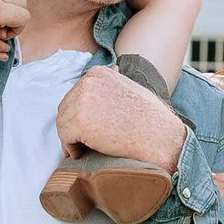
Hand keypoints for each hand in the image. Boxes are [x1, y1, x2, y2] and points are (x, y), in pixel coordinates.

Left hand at [55, 66, 183, 172]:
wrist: (160, 137)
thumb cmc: (150, 118)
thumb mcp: (131, 88)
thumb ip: (114, 81)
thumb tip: (112, 69)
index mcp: (98, 73)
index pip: (75, 95)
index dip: (79, 114)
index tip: (89, 128)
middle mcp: (87, 83)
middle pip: (65, 108)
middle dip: (72, 126)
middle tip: (83, 142)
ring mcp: (81, 102)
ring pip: (63, 124)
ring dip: (71, 138)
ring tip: (84, 149)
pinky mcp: (79, 123)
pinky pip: (65, 138)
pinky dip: (72, 149)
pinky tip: (85, 154)